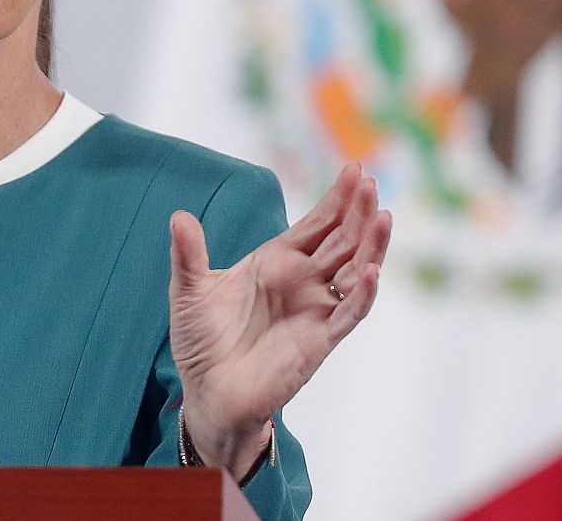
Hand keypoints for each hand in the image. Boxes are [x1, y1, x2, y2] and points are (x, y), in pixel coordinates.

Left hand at [168, 163, 390, 480]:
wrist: (207, 392)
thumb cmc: (201, 341)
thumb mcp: (189, 290)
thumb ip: (187, 254)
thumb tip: (178, 216)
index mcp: (277, 261)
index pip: (317, 223)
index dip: (337, 199)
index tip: (356, 169)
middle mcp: (303, 281)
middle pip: (342, 240)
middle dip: (358, 212)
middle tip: (371, 182)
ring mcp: (315, 309)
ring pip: (354, 271)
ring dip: (371, 246)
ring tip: (382, 216)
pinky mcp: (319, 341)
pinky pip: (348, 314)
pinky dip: (361, 294)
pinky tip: (371, 272)